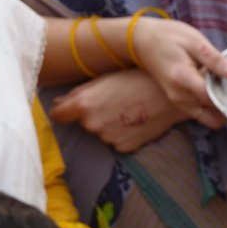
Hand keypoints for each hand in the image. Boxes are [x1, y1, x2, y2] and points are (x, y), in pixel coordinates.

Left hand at [51, 69, 187, 151]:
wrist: (169, 94)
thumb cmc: (136, 79)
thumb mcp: (104, 79)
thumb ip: (77, 94)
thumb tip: (57, 104)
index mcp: (84, 105)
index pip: (58, 116)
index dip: (62, 111)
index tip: (67, 109)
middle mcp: (92, 125)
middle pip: (83, 123)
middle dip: (92, 115)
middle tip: (113, 101)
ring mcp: (108, 139)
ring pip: (101, 132)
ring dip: (108, 124)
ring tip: (127, 109)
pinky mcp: (124, 148)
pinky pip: (116, 141)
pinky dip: (122, 133)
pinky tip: (135, 120)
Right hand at [125, 17, 226, 128]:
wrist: (142, 41)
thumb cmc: (169, 37)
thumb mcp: (194, 41)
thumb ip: (214, 59)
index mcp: (184, 79)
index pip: (213, 100)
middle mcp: (179, 96)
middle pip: (212, 115)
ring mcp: (177, 101)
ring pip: (207, 117)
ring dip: (218, 107)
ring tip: (224, 86)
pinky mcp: (177, 102)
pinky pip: (199, 113)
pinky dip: (210, 106)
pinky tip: (213, 87)